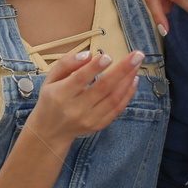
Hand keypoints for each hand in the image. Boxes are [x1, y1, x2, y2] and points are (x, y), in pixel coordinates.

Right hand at [27, 49, 143, 144]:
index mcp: (61, 95)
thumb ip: (66, 64)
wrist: (50, 132)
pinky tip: (133, 80)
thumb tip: (88, 55)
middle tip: (137, 55)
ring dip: (128, 80)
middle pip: (102, 88)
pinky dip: (128, 94)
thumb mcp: (50, 79)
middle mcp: (76, 109)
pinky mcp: (98, 125)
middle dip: (122, 70)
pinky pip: (117, 109)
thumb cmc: (51, 99)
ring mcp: (89, 119)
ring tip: (137, 64)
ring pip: (113, 98)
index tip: (108, 56)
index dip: (94, 68)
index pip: (79, 79)